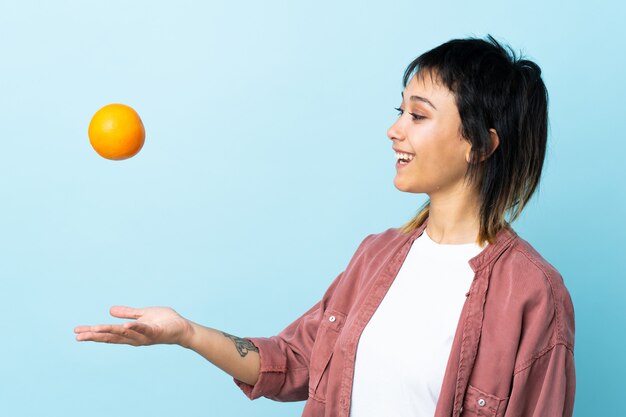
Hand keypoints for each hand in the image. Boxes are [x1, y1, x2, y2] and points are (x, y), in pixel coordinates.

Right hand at [74, 306, 193, 346]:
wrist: (182, 328)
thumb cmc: (164, 321)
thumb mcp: (142, 315)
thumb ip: (128, 314)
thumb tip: (110, 311)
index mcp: (130, 332)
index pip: (108, 333)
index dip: (93, 333)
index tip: (77, 332)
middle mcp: (135, 337)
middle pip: (112, 337)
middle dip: (95, 336)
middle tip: (78, 336)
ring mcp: (145, 336)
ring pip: (124, 334)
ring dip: (110, 332)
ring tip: (95, 329)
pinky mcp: (156, 332)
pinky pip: (144, 329)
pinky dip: (134, 328)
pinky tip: (124, 326)